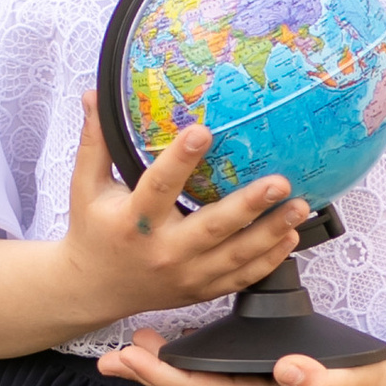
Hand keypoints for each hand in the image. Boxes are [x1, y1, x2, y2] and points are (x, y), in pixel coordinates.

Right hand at [56, 95, 309, 332]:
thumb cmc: (93, 231)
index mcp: (133, 223)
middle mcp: (162, 252)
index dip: (180, 159)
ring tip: (300, 207)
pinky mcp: (200, 290)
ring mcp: (185, 276)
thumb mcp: (85, 187)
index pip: (158, 186)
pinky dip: (269, 260)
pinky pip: (241, 278)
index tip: (203, 131)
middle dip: (248, 205)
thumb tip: (95, 95)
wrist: (94, 289)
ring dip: (271, 232)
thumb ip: (95, 143)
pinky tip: (291, 237)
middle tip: (279, 182)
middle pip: (211, 228)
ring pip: (235, 256)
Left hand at [97, 328, 385, 385]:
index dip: (161, 376)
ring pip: (194, 382)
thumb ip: (320, 381)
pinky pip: (210, 375)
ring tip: (129, 347)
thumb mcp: (350, 383)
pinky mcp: (255, 385)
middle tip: (107, 357)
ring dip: (161, 367)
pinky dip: (187, 360)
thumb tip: (288, 371)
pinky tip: (172, 344)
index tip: (129, 358)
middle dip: (147, 373)